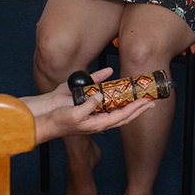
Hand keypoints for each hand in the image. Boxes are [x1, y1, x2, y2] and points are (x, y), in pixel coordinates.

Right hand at [28, 67, 154, 143]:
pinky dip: (101, 76)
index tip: (147, 103)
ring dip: (122, 92)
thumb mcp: (75, 116)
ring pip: (110, 97)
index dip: (136, 109)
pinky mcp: (80, 93)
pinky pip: (94, 83)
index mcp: (98, 122)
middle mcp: (97, 113)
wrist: (43, 114)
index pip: (122, 116)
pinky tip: (108, 71)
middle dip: (136, 105)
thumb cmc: (58, 121)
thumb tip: (101, 95)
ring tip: (135, 87)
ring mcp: (89, 103)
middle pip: (122, 109)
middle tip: (150, 99)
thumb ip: (90, 106)